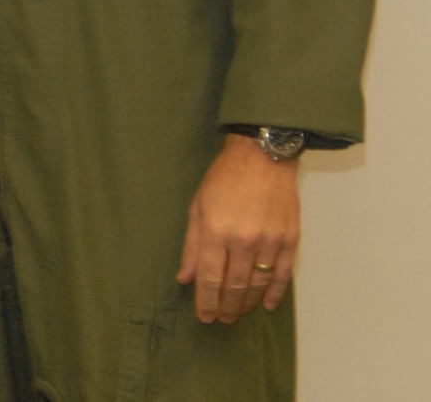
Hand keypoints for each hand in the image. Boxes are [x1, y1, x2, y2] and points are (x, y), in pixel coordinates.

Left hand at [176, 133, 300, 323]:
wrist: (262, 157)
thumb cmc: (224, 179)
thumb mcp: (197, 208)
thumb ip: (192, 246)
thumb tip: (185, 278)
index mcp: (216, 231)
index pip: (210, 278)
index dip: (206, 301)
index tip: (204, 316)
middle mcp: (244, 239)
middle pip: (235, 285)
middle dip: (227, 306)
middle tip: (221, 319)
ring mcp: (270, 240)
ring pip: (259, 283)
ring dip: (248, 302)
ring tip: (238, 313)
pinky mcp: (291, 238)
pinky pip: (284, 273)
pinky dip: (276, 292)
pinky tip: (267, 304)